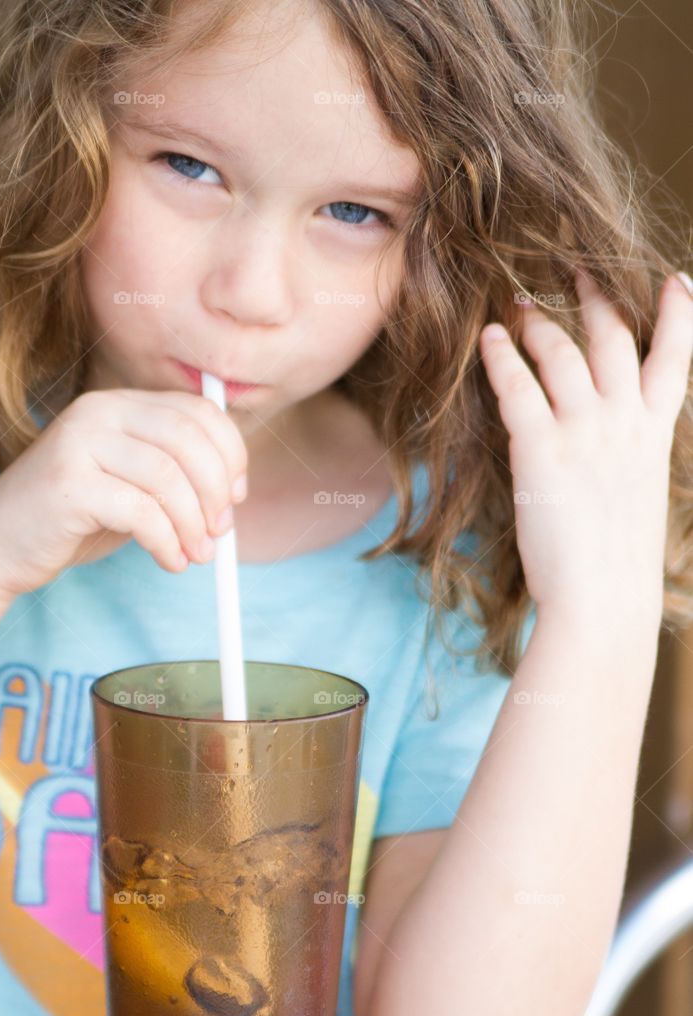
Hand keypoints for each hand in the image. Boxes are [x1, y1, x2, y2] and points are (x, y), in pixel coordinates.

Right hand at [0, 388, 248, 600]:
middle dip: (216, 492)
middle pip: (188, 439)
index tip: (237, 496)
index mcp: (118, 405)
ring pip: (168, 477)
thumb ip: (173, 477)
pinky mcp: (67, 485)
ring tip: (196, 556)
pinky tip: (169, 561)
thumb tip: (232, 494)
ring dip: (193, 524)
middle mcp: (98, 413)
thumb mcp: (129, 487)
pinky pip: (141, 511)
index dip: (230, 453)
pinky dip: (166, 542)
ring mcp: (78, 444)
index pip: (197, 411)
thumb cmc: (71, 522)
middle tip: (220, 533)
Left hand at [478, 270, 692, 627]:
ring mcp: (584, 432)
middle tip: (574, 266)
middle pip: (613, 339)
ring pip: (562, 352)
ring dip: (540, 322)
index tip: (676, 281)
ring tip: (519, 303)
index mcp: (653, 436)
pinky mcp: (541, 448)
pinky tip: (490, 339)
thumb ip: (625, 462)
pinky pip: (518, 386)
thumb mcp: (636, 502)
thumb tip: (606, 451)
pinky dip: (503, 357)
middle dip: (595, 296)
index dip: (678, 317)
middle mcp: (624, 423)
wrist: (603, 601)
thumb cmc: (616, 567)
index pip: (673, 361)